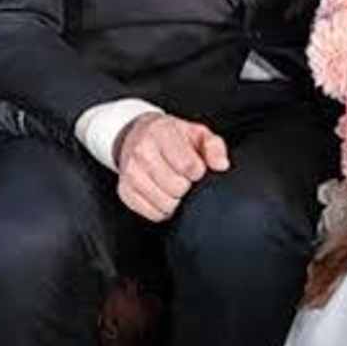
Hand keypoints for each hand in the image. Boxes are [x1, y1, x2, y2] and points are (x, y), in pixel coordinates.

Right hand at [114, 110, 230, 221]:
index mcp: (161, 132)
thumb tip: (222, 165)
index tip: (196, 169)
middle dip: (186, 186)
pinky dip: (162, 209)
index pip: (188, 165)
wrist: (138, 134)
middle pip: (176, 187)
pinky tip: (163, 194)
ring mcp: (130, 172)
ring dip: (175, 200)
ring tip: (174, 186)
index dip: (198, 172)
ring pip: (164, 203)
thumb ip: (214, 146)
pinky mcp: (124, 191)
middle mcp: (142, 151)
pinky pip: (152, 213)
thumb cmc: (171, 136)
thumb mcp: (196, 133)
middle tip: (184, 177)